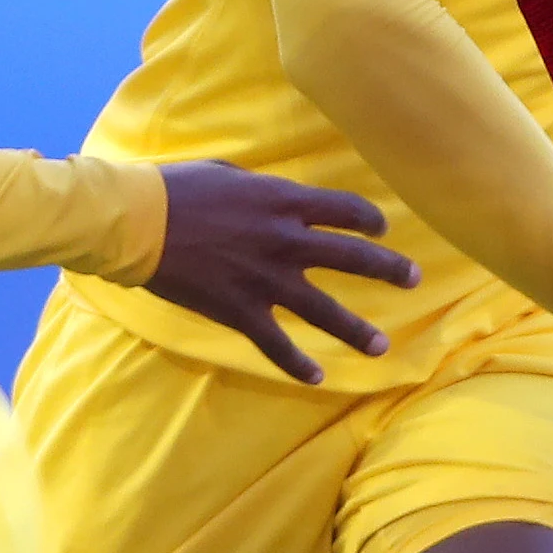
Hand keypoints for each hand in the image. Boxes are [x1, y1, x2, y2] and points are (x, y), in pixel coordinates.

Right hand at [142, 162, 418, 385]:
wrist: (137, 223)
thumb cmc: (176, 189)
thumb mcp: (228, 175)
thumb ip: (261, 190)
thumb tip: (275, 197)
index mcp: (284, 201)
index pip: (347, 210)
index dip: (371, 219)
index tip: (383, 229)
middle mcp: (286, 241)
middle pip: (354, 257)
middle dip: (390, 270)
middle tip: (414, 280)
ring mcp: (267, 280)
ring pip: (327, 310)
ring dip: (357, 330)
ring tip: (381, 346)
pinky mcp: (241, 311)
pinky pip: (278, 345)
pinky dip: (298, 365)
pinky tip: (317, 377)